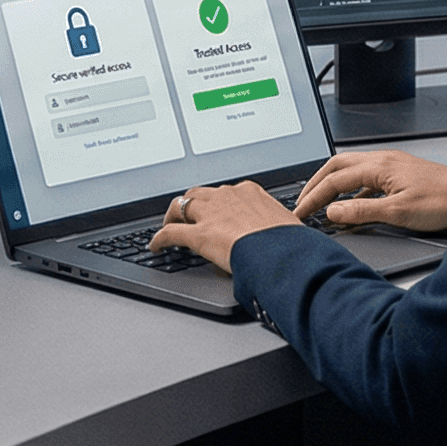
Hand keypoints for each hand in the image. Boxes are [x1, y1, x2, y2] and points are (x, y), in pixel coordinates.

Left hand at [148, 181, 297, 271]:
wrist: (283, 252)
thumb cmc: (291, 242)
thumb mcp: (285, 226)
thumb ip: (272, 226)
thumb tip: (276, 237)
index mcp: (249, 192)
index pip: (225, 192)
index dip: (215, 202)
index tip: (214, 210)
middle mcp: (227, 197)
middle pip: (199, 193)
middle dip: (190, 203)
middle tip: (186, 214)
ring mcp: (211, 214)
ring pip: (181, 205)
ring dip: (173, 214)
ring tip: (168, 224)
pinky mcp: (199, 234)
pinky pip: (171, 232)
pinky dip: (160, 238)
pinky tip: (155, 246)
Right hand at [293, 148, 446, 232]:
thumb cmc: (443, 201)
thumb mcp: (397, 212)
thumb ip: (361, 212)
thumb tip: (333, 213)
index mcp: (379, 165)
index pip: (335, 180)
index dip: (313, 197)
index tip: (300, 212)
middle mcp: (384, 160)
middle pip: (338, 166)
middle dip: (316, 184)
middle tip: (301, 202)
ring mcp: (392, 166)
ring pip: (352, 171)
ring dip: (333, 186)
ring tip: (320, 203)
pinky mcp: (401, 175)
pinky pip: (367, 179)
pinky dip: (352, 192)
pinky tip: (352, 206)